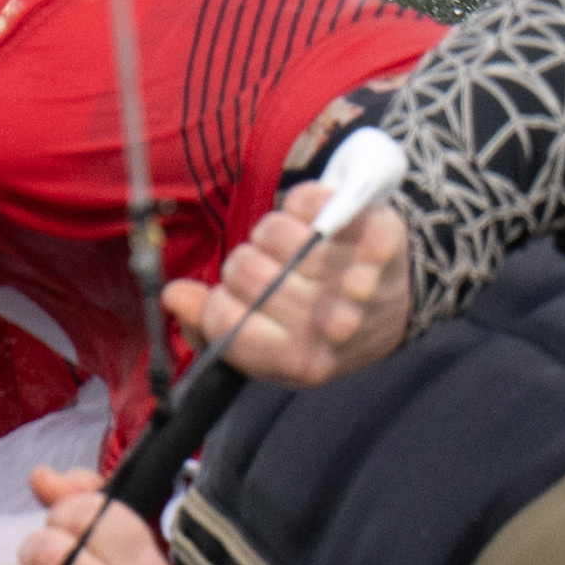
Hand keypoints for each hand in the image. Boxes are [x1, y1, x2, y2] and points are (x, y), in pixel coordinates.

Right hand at [164, 177, 416, 390]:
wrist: (390, 311)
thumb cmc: (313, 330)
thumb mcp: (262, 348)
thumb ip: (210, 328)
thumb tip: (174, 295)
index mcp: (299, 362)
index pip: (224, 319)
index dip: (214, 303)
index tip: (229, 299)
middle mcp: (332, 326)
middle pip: (244, 271)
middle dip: (244, 266)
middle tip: (264, 271)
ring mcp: (359, 279)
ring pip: (273, 232)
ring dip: (271, 235)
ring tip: (288, 250)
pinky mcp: (377, 237)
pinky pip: (309, 202)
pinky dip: (300, 204)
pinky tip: (312, 225)